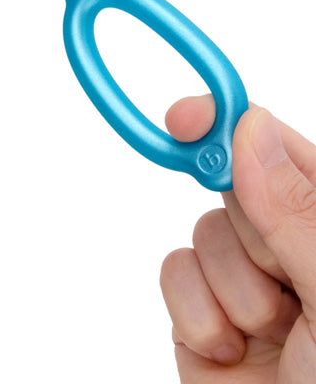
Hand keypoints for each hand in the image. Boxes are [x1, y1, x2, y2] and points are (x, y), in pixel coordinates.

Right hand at [160, 96, 315, 381]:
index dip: (234, 122)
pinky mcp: (204, 317)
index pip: (282, 148)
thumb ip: (296, 210)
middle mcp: (294, 249)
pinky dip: (195, 315)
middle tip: (281, 278)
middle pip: (234, 186)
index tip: (187, 117)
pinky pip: (173, 274)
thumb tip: (248, 128)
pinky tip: (231, 353)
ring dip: (228, 288)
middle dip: (247, 233)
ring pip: (201, 232)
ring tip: (272, 337)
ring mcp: (248, 284)